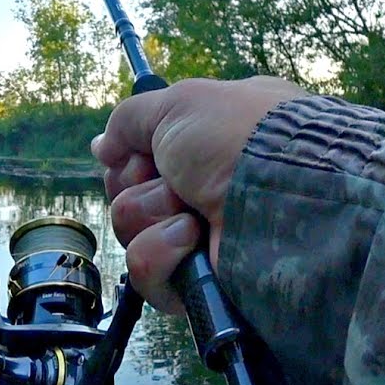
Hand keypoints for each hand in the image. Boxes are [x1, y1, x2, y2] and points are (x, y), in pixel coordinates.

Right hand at [92, 76, 305, 313]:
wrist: (284, 199)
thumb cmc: (237, 138)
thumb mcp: (180, 103)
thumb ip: (130, 119)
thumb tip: (101, 146)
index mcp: (205, 144)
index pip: (139, 155)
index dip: (130, 156)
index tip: (138, 154)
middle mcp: (205, 188)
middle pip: (128, 191)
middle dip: (138, 184)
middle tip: (169, 180)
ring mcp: (202, 236)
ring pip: (130, 228)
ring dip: (151, 214)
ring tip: (190, 211)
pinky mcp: (196, 281)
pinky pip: (144, 270)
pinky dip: (160, 251)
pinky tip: (192, 239)